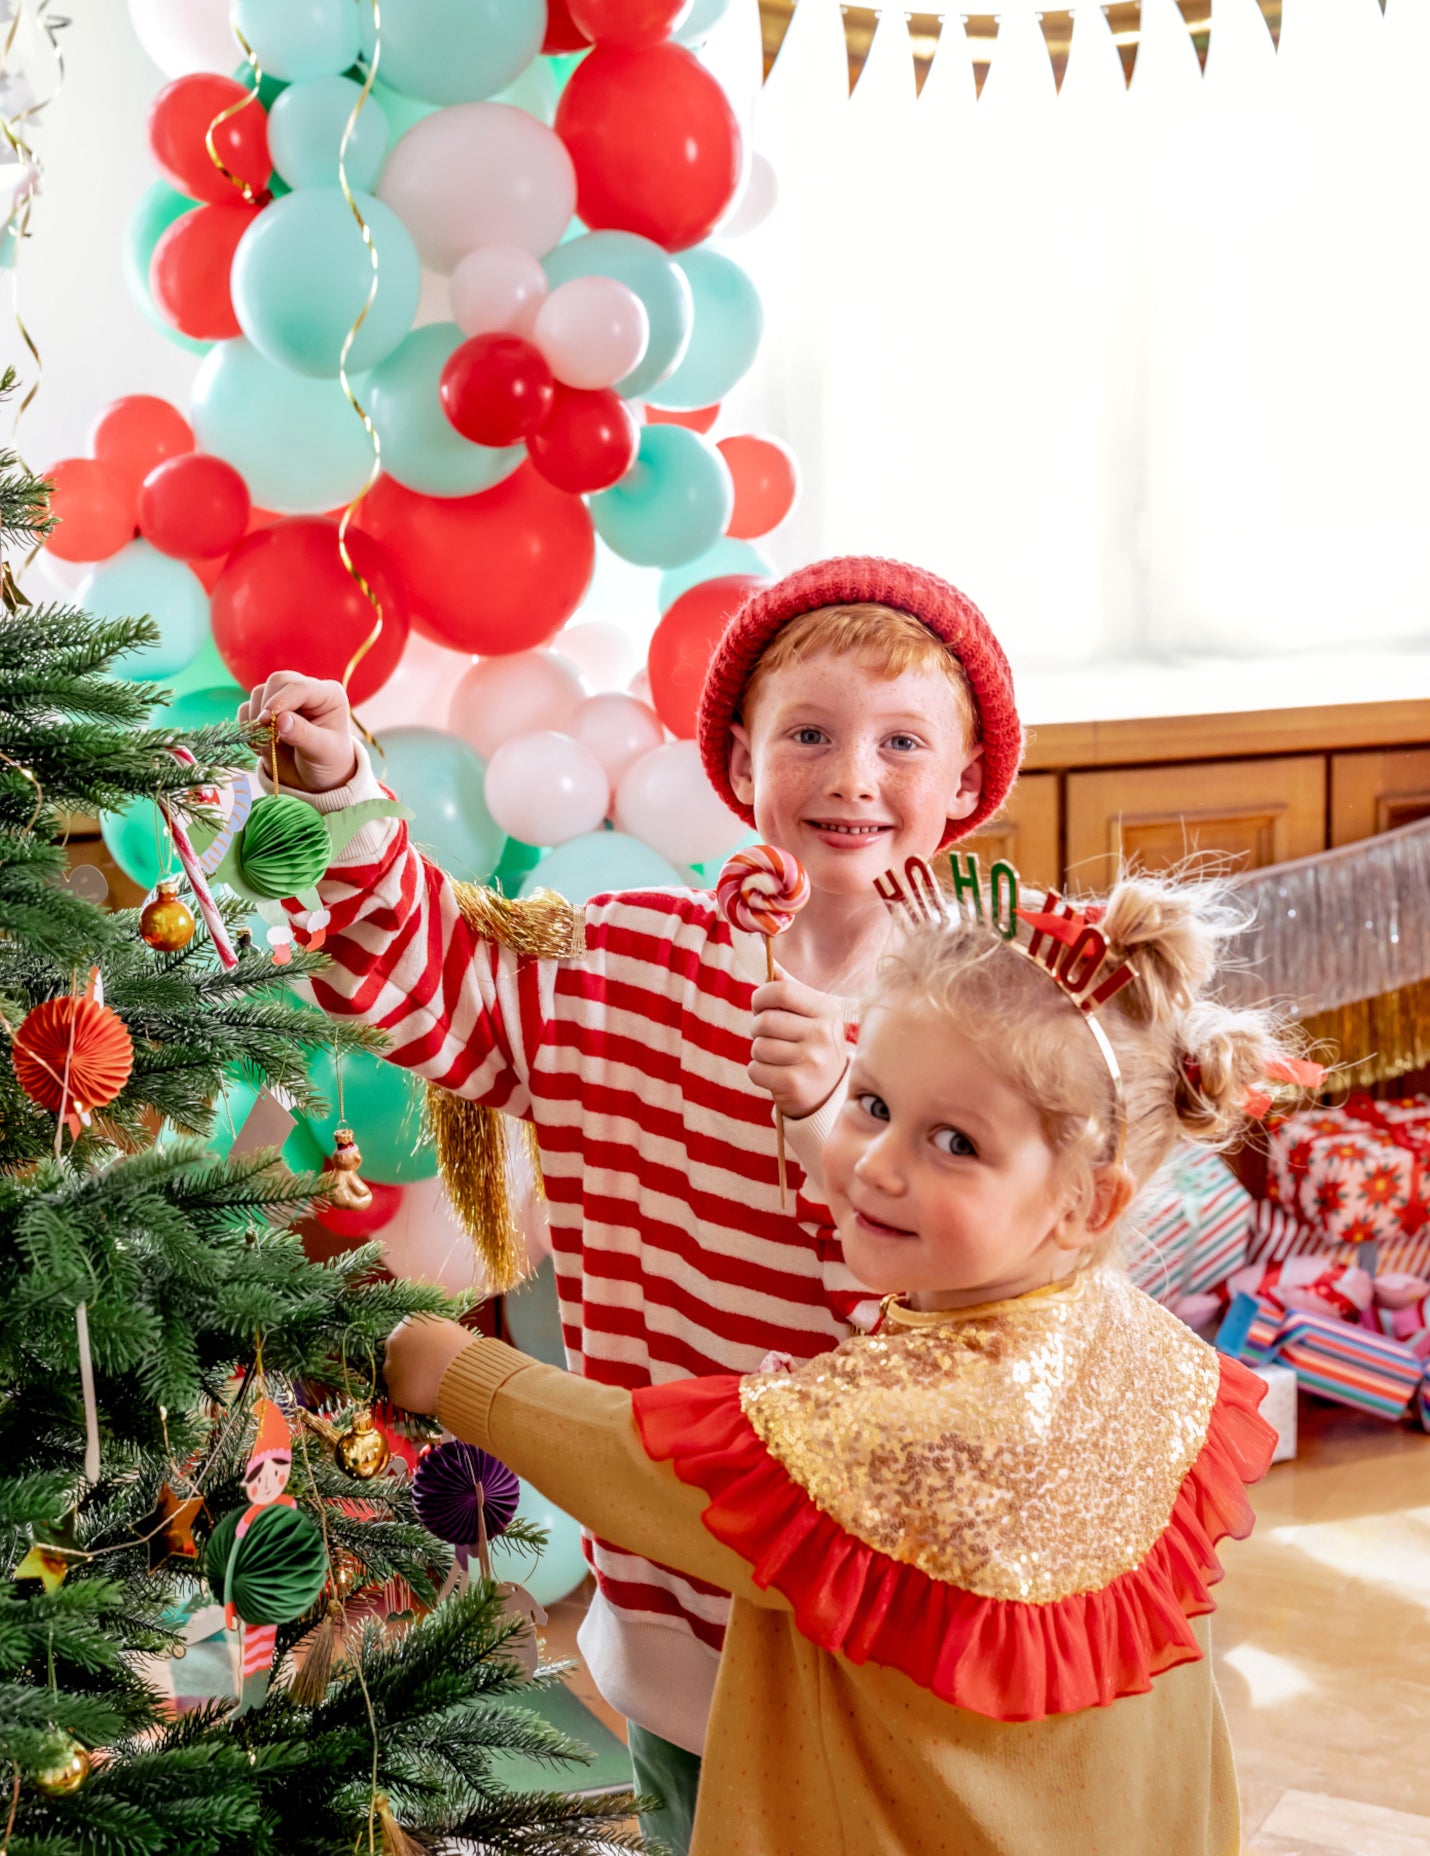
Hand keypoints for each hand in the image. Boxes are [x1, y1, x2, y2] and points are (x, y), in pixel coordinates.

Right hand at [237, 672, 357, 793]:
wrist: (316, 778)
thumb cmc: (328, 761)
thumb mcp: (322, 752)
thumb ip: (303, 734)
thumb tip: (280, 720)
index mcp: (329, 695)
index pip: (299, 686)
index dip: (280, 701)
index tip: (266, 720)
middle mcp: (307, 690)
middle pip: (277, 681)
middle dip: (266, 707)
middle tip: (265, 734)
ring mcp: (286, 698)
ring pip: (259, 693)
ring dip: (256, 719)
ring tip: (268, 745)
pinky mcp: (267, 710)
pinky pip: (248, 708)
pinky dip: (248, 726)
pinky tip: (261, 746)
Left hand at [383, 1316, 474, 1415]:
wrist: (467, 1373)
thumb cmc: (463, 1350)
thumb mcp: (446, 1330)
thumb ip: (429, 1334)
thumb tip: (425, 1342)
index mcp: (408, 1323)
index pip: (402, 1337)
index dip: (413, 1349)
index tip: (425, 1358)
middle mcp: (395, 1341)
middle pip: (394, 1356)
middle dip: (406, 1365)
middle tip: (426, 1373)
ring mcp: (392, 1366)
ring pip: (394, 1377)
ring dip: (407, 1381)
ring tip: (430, 1384)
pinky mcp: (395, 1390)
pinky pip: (399, 1395)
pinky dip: (410, 1397)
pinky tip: (427, 1395)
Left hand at [749, 977, 849, 1118]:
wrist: (828, 1093)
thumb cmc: (813, 1046)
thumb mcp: (812, 1016)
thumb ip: (790, 990)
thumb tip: (770, 963)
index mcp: (827, 1010)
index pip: (782, 990)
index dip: (761, 996)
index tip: (760, 1006)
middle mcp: (822, 1034)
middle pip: (765, 1021)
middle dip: (757, 1028)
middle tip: (768, 1036)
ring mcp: (811, 1061)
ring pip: (758, 1046)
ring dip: (758, 1052)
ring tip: (775, 1057)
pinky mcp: (795, 1084)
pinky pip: (755, 1070)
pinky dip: (757, 1072)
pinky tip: (774, 1074)